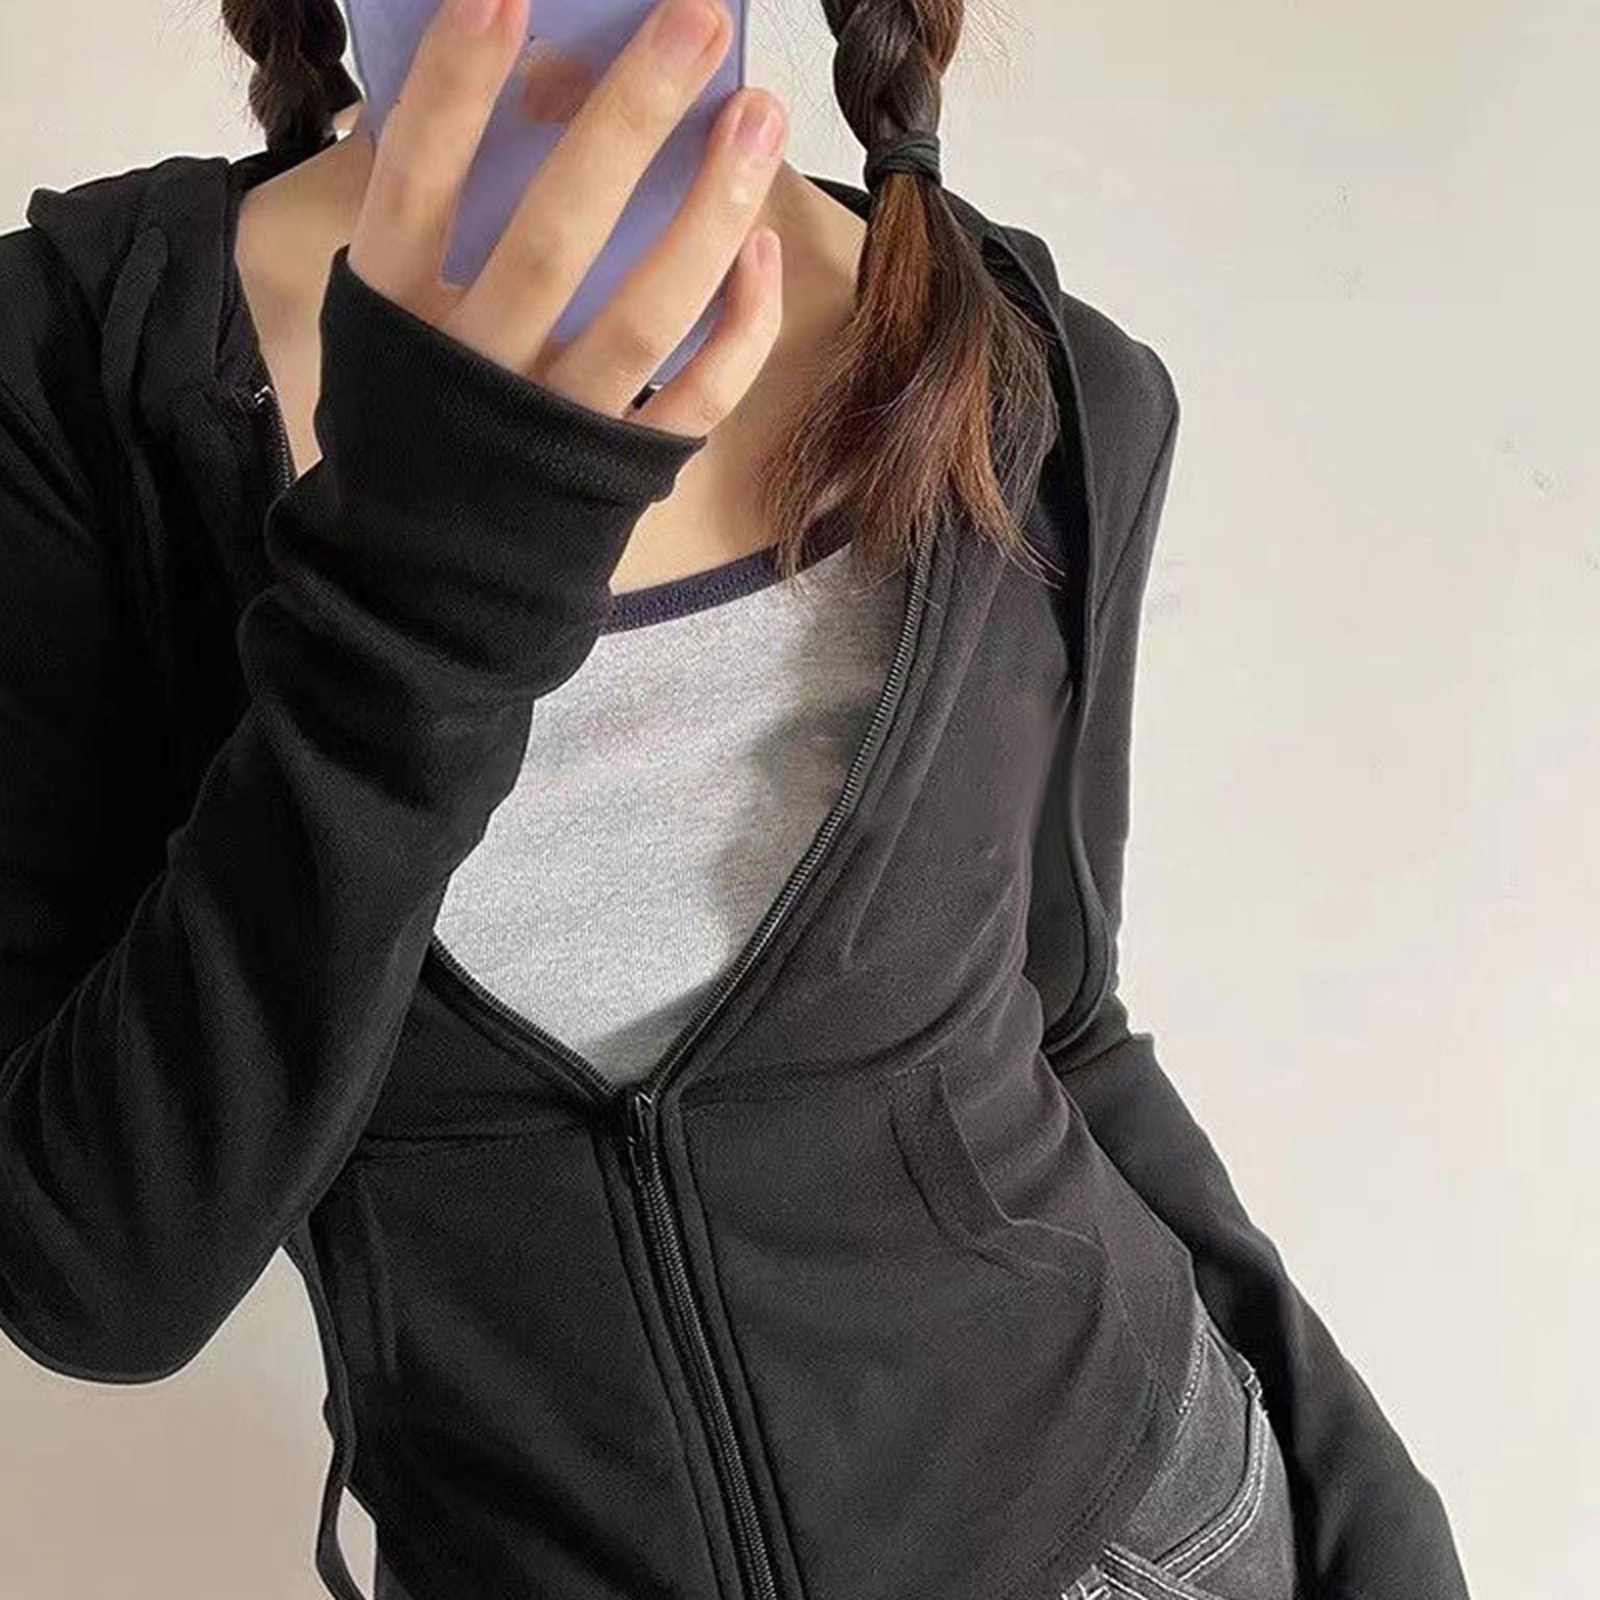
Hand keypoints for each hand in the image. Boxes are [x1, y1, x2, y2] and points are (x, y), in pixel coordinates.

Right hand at [346, 0, 786, 437]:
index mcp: (394, 317)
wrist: (429, 575)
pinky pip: (695, 401)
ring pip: (644, 319)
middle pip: (554, 237)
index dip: (458, 91)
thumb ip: (426, 226)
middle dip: (628, 123)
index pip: (417, 185)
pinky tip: (762, 251)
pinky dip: (738, 331)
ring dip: (708, 213)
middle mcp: (475, 371)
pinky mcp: (619, 472)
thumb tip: (508, 93)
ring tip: (758, 116)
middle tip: (696, 19)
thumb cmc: (415, 415)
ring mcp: (554, 427)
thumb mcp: (384, 322)